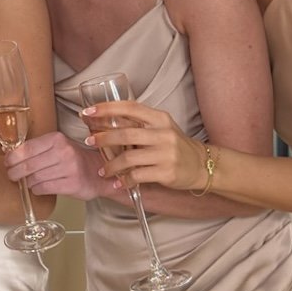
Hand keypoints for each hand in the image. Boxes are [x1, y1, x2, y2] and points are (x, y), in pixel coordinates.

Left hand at [4, 130, 102, 200]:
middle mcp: (63, 151)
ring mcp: (69, 168)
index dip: (13, 157)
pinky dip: (37, 189)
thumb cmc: (73, 159)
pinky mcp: (72, 184)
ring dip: (27, 182)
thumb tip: (11, 156)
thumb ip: (38, 149)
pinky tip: (38, 188)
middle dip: (15, 172)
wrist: (98, 171)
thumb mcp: (58, 146)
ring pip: (35, 178)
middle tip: (12, 175)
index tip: (8, 162)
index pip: (27, 148)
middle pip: (28, 165)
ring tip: (28, 182)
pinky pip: (44, 188)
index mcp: (57, 139)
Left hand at [83, 100, 203, 192]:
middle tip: (90, 141)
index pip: (130, 108)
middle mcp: (164, 134)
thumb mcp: (161, 128)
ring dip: (111, 165)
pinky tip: (118, 182)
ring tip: (104, 170)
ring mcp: (166, 154)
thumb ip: (139, 124)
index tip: (89, 112)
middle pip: (126, 134)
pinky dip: (124, 180)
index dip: (107, 109)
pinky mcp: (166, 172)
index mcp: (160, 118)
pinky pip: (138, 176)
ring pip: (129, 158)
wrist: (202, 165)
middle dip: (103, 138)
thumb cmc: (176, 145)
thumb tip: (105, 121)